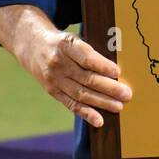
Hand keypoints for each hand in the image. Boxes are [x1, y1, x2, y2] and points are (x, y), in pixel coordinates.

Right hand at [16, 26, 130, 127]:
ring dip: (102, 102)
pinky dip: (86, 113)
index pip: (85, 57)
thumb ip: (90, 51)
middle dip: (108, 88)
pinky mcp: (53, 91)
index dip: (102, 65)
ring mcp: (54, 79)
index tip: (117, 72)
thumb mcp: (73, 38)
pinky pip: (71, 104)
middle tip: (126, 94)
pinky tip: (99, 120)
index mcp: (65, 44)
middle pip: (86, 78)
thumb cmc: (62, 42)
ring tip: (119, 107)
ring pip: (80, 93)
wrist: (32, 46)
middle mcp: (58, 63)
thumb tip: (115, 70)